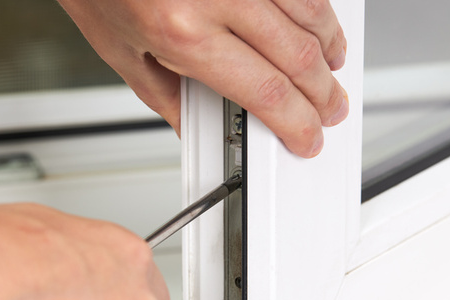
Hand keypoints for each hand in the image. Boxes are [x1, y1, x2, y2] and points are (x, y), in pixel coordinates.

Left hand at [58, 0, 347, 157]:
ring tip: (330, 66)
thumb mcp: (119, 50)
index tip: (306, 136)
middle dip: (323, 94)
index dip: (297, 123)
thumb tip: (193, 128)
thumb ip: (165, 96)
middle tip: (328, 108)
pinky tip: (314, 20)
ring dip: (329, 47)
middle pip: (300, 56)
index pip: (265, 91)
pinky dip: (315, 5)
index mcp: (182, 31)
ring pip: (312, 10)